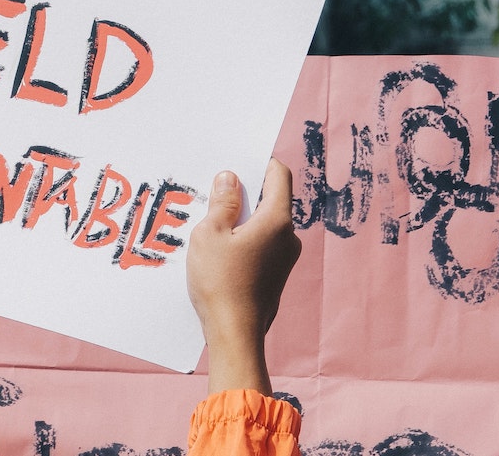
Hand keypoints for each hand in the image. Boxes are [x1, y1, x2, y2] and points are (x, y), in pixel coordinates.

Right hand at [186, 159, 299, 393]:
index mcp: (277, 220)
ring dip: (242, 221)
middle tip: (215, 195)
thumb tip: (230, 179)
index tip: (237, 163)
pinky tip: (220, 252)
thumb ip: (222, 202)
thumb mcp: (210, 234)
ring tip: (211, 227)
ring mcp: (285, 259)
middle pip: (271, 200)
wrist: (235, 335)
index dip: (260, 163)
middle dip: (244, 194)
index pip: (279, 175)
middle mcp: (288, 237)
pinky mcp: (277, 276)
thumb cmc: (220, 283)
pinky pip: (262, 246)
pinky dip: (244, 241)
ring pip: (265, 225)